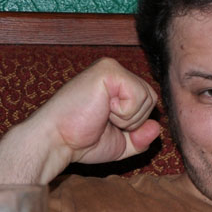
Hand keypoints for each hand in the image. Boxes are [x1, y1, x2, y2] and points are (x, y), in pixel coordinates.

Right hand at [0, 58, 161, 185]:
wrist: (55, 141)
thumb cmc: (81, 142)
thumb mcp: (120, 143)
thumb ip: (141, 137)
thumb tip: (156, 126)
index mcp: (116, 85)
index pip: (148, 102)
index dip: (136, 124)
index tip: (107, 127)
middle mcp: (114, 72)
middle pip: (151, 98)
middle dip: (133, 121)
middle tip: (103, 122)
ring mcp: (110, 68)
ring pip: (147, 97)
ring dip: (128, 118)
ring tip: (100, 116)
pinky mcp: (107, 70)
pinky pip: (138, 95)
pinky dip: (124, 112)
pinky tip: (101, 110)